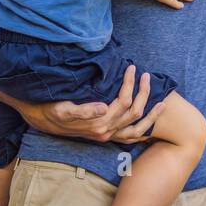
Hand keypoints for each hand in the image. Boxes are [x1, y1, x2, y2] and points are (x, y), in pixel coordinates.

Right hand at [15, 64, 166, 142]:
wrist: (43, 121)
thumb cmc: (53, 110)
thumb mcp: (64, 109)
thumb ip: (83, 111)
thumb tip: (103, 108)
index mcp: (98, 124)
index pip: (123, 102)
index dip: (129, 84)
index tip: (131, 67)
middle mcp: (106, 132)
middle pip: (134, 112)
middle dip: (143, 92)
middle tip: (145, 74)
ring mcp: (108, 136)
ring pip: (137, 129)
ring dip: (151, 115)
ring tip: (162, 102)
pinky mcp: (106, 137)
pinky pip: (130, 138)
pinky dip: (143, 130)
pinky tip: (151, 121)